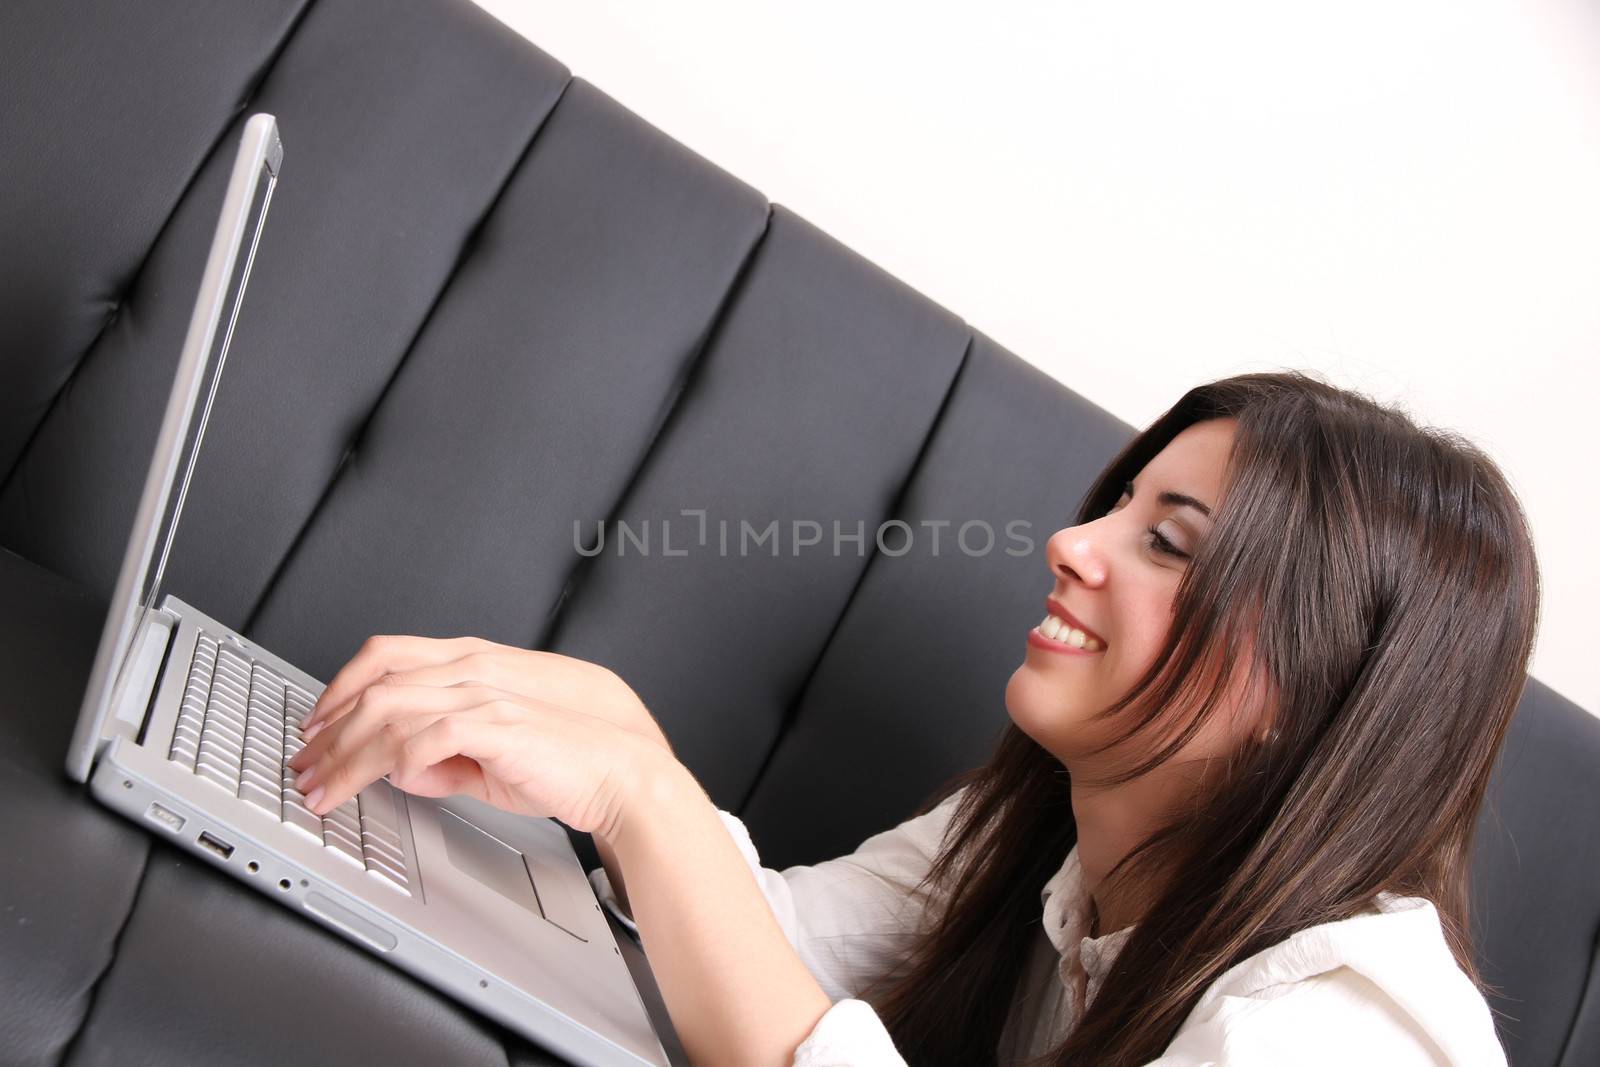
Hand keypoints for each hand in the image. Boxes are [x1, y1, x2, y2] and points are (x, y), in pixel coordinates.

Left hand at [294, 634, 673, 756]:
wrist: (620, 773)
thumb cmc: (565, 765)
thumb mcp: (490, 764)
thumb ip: (444, 762)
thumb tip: (401, 774)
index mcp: (471, 667)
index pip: (386, 659)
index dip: (339, 689)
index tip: (314, 727)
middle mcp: (472, 671)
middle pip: (375, 686)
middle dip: (328, 731)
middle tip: (302, 769)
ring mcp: (483, 695)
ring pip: (387, 712)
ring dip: (344, 755)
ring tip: (320, 789)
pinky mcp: (495, 725)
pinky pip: (423, 740)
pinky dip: (388, 764)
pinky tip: (376, 786)